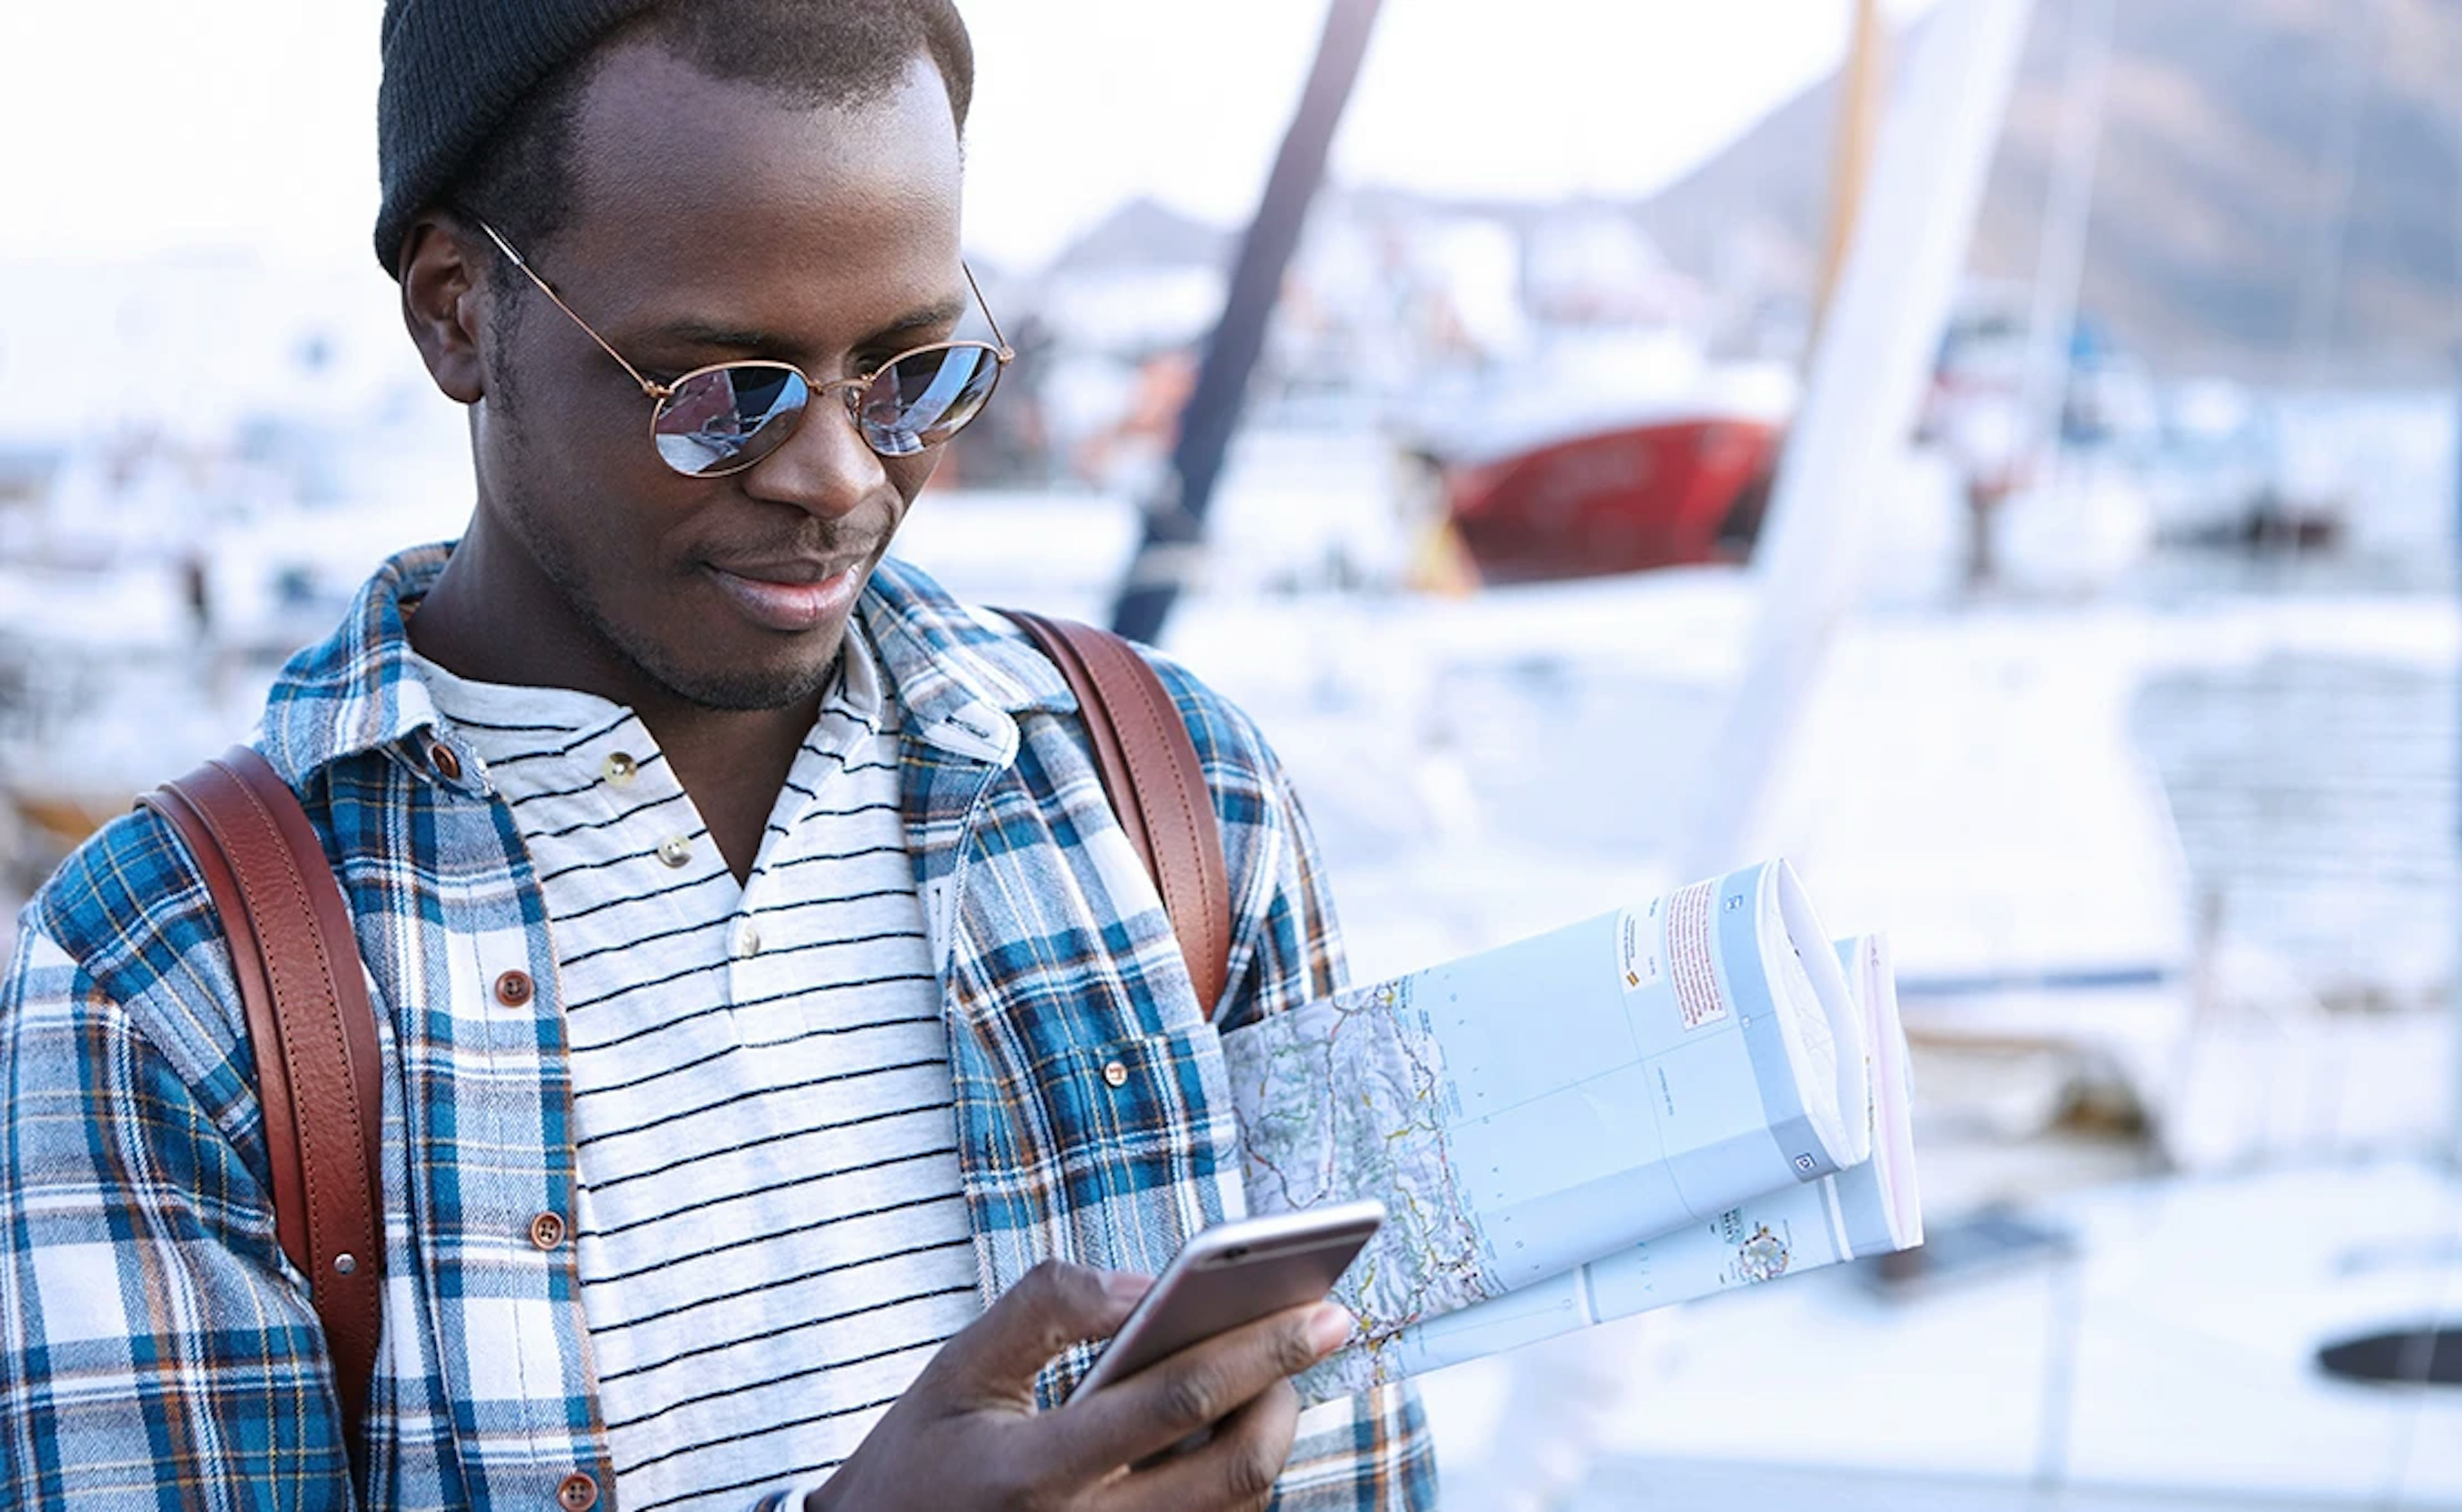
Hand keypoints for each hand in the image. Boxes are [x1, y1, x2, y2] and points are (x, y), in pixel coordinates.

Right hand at [807, 1259, 1352, 1510]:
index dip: (1262, 1349)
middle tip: (1314, 1331)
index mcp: (1037, 1472)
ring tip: (1272, 1372)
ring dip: (1271, 1435)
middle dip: (1290, 1391)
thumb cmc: (919, 1461)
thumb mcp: (957, 1367)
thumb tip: (1146, 1285)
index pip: (1179, 1402)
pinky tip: (1231, 1428)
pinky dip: (1237, 1482)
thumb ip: (1046, 1307)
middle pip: (1238, 1470)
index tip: (1324, 1308)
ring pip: (1238, 1510)